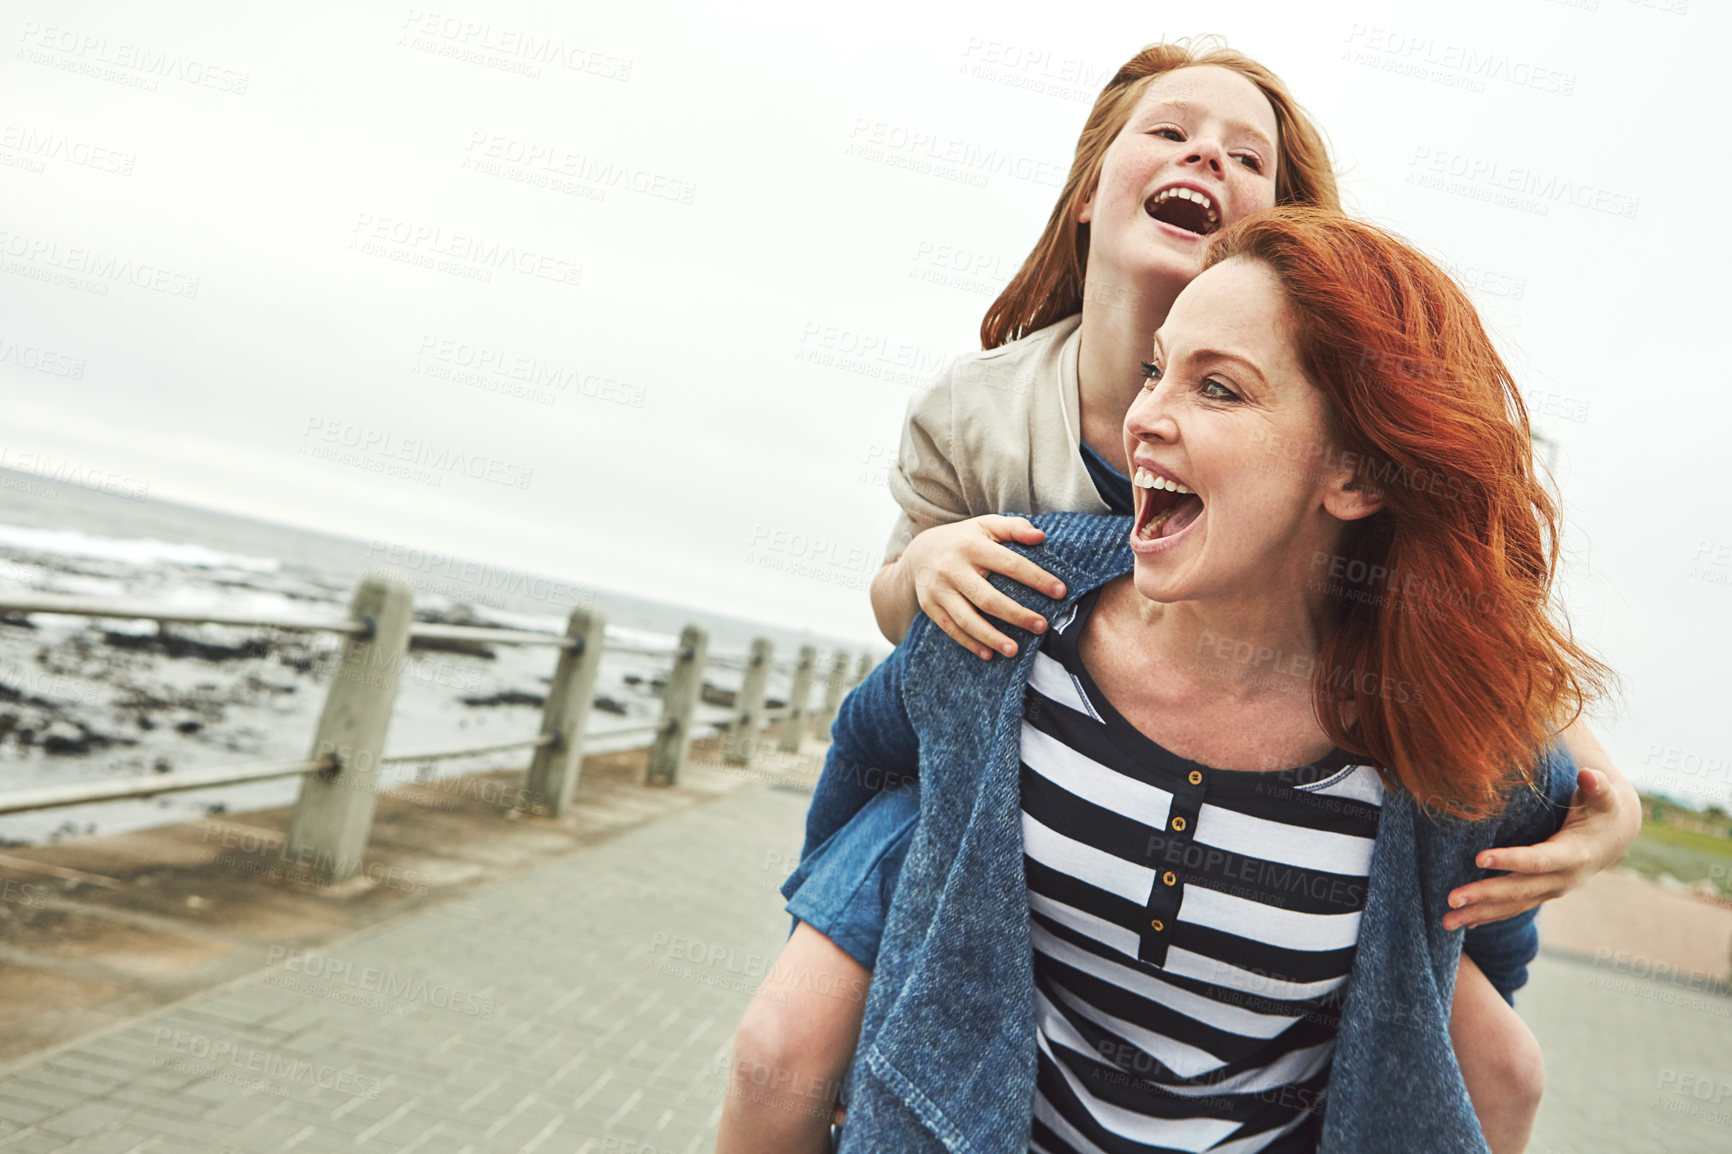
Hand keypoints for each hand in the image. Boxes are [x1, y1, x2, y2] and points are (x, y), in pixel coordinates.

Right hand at [897, 515, 1066, 659]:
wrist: (920, 552)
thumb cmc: (965, 539)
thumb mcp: (986, 525)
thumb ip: (1014, 528)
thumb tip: (1041, 536)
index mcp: (972, 546)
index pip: (1010, 564)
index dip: (1037, 579)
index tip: (1061, 592)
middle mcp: (953, 569)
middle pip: (988, 598)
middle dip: (1017, 615)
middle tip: (1042, 626)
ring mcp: (939, 590)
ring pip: (967, 619)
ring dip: (992, 637)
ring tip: (1015, 651)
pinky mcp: (930, 607)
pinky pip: (951, 629)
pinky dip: (970, 643)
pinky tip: (989, 654)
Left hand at [1442, 766, 1636, 930]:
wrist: (1612, 838)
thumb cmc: (1602, 809)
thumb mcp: (1605, 796)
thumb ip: (1597, 786)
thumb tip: (1588, 775)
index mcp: (1574, 855)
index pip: (1538, 860)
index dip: (1510, 860)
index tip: (1478, 857)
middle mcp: (1562, 879)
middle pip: (1519, 890)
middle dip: (1484, 896)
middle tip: (1451, 899)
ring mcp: (1551, 890)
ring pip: (1512, 906)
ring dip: (1478, 914)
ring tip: (1446, 922)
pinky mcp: (1541, 893)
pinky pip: (1513, 908)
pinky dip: (1488, 916)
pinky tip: (1463, 924)